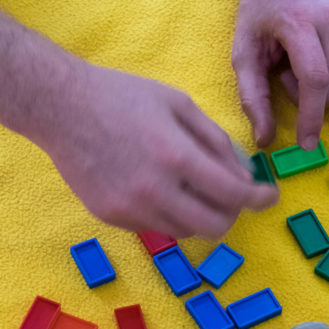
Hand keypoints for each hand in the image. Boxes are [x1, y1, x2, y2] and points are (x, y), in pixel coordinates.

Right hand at [41, 63, 277, 238]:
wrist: (59, 107)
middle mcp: (155, 190)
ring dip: (201, 216)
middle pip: (214, 226)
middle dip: (233, 214)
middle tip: (234, 198)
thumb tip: (243, 174)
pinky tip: (160, 189)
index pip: (233, 194)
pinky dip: (170, 214)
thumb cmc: (123, 96)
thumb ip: (215, 141)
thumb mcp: (179, 104)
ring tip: (196, 190)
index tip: (269, 195)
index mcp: (176, 156)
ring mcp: (130, 209)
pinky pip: (156, 227)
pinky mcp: (111, 217)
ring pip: (186, 232)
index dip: (259, 198)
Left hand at [233, 0, 328, 148]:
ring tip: (307, 61)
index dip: (312, 117)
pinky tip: (327, 56)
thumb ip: (252, 97)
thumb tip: (264, 140)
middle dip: (312, 97)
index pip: (315, 80)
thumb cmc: (262, 14)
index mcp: (299, 22)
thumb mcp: (244, 52)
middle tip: (290, 72)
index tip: (307, 143)